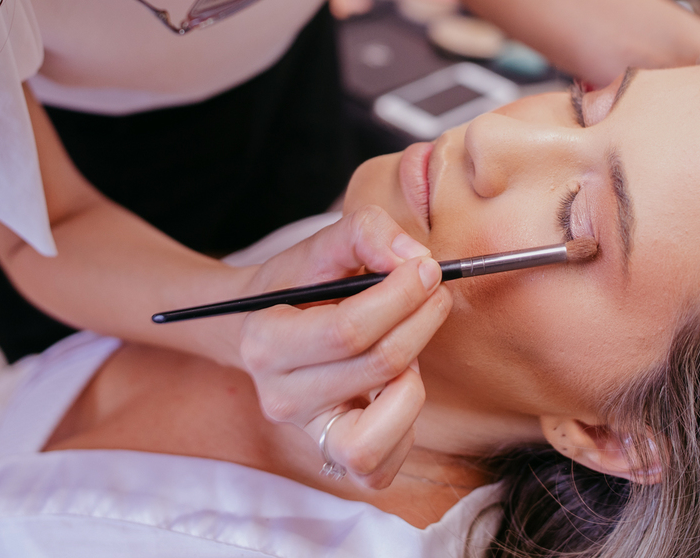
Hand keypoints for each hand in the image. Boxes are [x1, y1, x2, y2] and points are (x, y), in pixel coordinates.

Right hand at [239, 205, 451, 488]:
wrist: (266, 326)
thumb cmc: (299, 284)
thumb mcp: (322, 245)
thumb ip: (366, 233)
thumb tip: (414, 259)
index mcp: (264, 341)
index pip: (347, 330)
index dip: (400, 297)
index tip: (425, 269)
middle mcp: (280, 396)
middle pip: (376, 366)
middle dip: (420, 321)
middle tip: (435, 292)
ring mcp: (307, 432)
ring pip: (378, 432)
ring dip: (411, 382)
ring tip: (407, 348)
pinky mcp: (333, 456)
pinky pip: (382, 465)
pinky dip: (404, 423)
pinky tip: (400, 383)